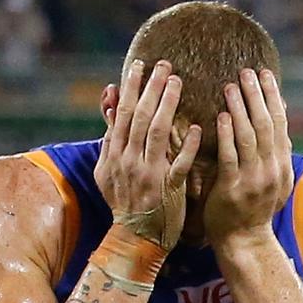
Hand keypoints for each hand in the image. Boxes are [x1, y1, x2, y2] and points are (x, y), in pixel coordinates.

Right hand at [94, 59, 201, 252]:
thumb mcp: (107, 170)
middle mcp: (129, 161)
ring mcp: (148, 175)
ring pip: (157, 133)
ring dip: (167, 105)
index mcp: (115, 155)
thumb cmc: (124, 202)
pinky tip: (195, 128)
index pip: (122, 114)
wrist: (135, 238)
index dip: (130, 88)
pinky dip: (186, 146)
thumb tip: (110, 101)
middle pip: (140, 117)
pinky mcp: (168, 189)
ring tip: (177, 82)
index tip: (139, 65)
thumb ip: (110, 136)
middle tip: (164, 64)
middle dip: (151, 88)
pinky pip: (178, 164)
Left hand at [203, 68, 293, 247]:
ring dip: (241, 108)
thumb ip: (276, 152)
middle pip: (266, 125)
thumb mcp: (274, 181)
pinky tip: (222, 116)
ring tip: (231, 86)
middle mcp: (272, 170)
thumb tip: (280, 116)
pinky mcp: (233, 189)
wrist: (244, 242)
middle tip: (246, 71)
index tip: (265, 74)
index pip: (280, 124)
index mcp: (282, 166)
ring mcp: (254, 180)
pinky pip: (231, 157)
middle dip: (257, 95)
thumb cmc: (253, 210)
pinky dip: (227, 135)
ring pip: (250, 137)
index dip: (273, 97)